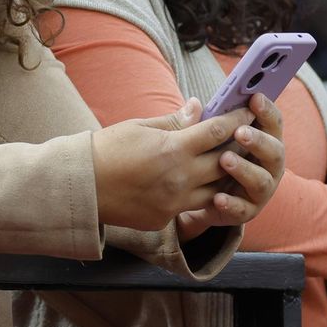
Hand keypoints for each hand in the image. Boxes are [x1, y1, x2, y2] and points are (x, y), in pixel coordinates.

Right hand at [92, 98, 270, 231]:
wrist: (79, 186)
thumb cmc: (105, 149)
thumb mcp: (138, 126)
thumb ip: (173, 121)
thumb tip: (198, 107)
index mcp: (172, 150)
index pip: (216, 132)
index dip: (235, 120)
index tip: (247, 111)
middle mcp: (180, 178)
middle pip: (225, 162)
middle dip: (238, 148)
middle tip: (247, 138)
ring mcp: (174, 202)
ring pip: (217, 190)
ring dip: (224, 176)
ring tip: (228, 164)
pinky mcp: (165, 218)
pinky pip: (192, 206)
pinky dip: (199, 194)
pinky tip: (198, 184)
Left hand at [174, 93, 285, 240]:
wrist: (200, 196)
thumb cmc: (210, 156)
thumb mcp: (207, 139)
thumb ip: (205, 123)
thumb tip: (193, 103)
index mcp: (263, 141)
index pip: (273, 123)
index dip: (266, 110)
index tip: (255, 97)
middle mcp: (268, 165)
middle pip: (274, 151)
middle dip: (259, 140)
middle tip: (240, 132)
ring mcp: (260, 190)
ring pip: (261, 180)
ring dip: (245, 170)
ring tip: (225, 160)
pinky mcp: (247, 211)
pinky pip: (242, 209)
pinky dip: (231, 203)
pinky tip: (217, 197)